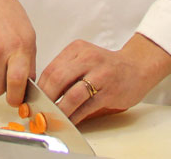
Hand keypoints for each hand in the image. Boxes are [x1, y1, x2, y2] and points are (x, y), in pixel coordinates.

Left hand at [37, 33, 170, 124]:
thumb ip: (66, 71)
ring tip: (52, 117)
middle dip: (45, 98)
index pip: (51, 68)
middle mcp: (88, 58)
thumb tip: (43, 93)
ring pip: (71, 94)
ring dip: (59, 109)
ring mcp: (100, 74)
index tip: (33, 99)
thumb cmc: (107, 66)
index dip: (39, 87)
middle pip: (57, 79)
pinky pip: (86, 106)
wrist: (137, 67)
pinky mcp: (109, 91)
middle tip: (39, 110)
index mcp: (77, 48)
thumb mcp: (85, 59)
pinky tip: (69, 121)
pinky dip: (75, 116)